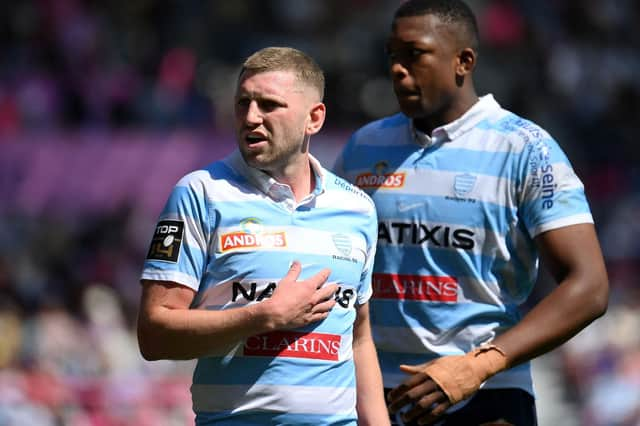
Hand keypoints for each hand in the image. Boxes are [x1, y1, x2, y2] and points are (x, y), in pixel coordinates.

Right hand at [263, 261, 335, 329]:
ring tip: (334, 300)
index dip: (325, 273)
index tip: (328, 271)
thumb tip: (297, 263)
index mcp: (308, 287)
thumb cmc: (280, 297)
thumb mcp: (286, 281)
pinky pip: (321, 316)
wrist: (276, 314)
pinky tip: (326, 313)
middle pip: (328, 292)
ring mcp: (312, 309)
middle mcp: (313, 298)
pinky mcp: (309, 319)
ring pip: (327, 305)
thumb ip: (293, 271)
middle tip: (336, 286)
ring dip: (331, 302)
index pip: (321, 278)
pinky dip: (325, 313)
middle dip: (333, 288)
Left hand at [388, 346, 507, 424]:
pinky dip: (428, 417)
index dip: (397, 392)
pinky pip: (438, 411)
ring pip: (424, 404)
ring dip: (412, 413)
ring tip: (405, 419)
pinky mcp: (452, 400)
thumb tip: (401, 368)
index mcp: (427, 372)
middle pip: (413, 394)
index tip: (390, 398)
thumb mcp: (433, 363)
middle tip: (392, 410)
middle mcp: (433, 382)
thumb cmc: (452, 364)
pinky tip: (421, 422)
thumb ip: (417, 368)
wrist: (474, 367)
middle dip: (400, 403)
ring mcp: (443, 391)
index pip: (408, 383)